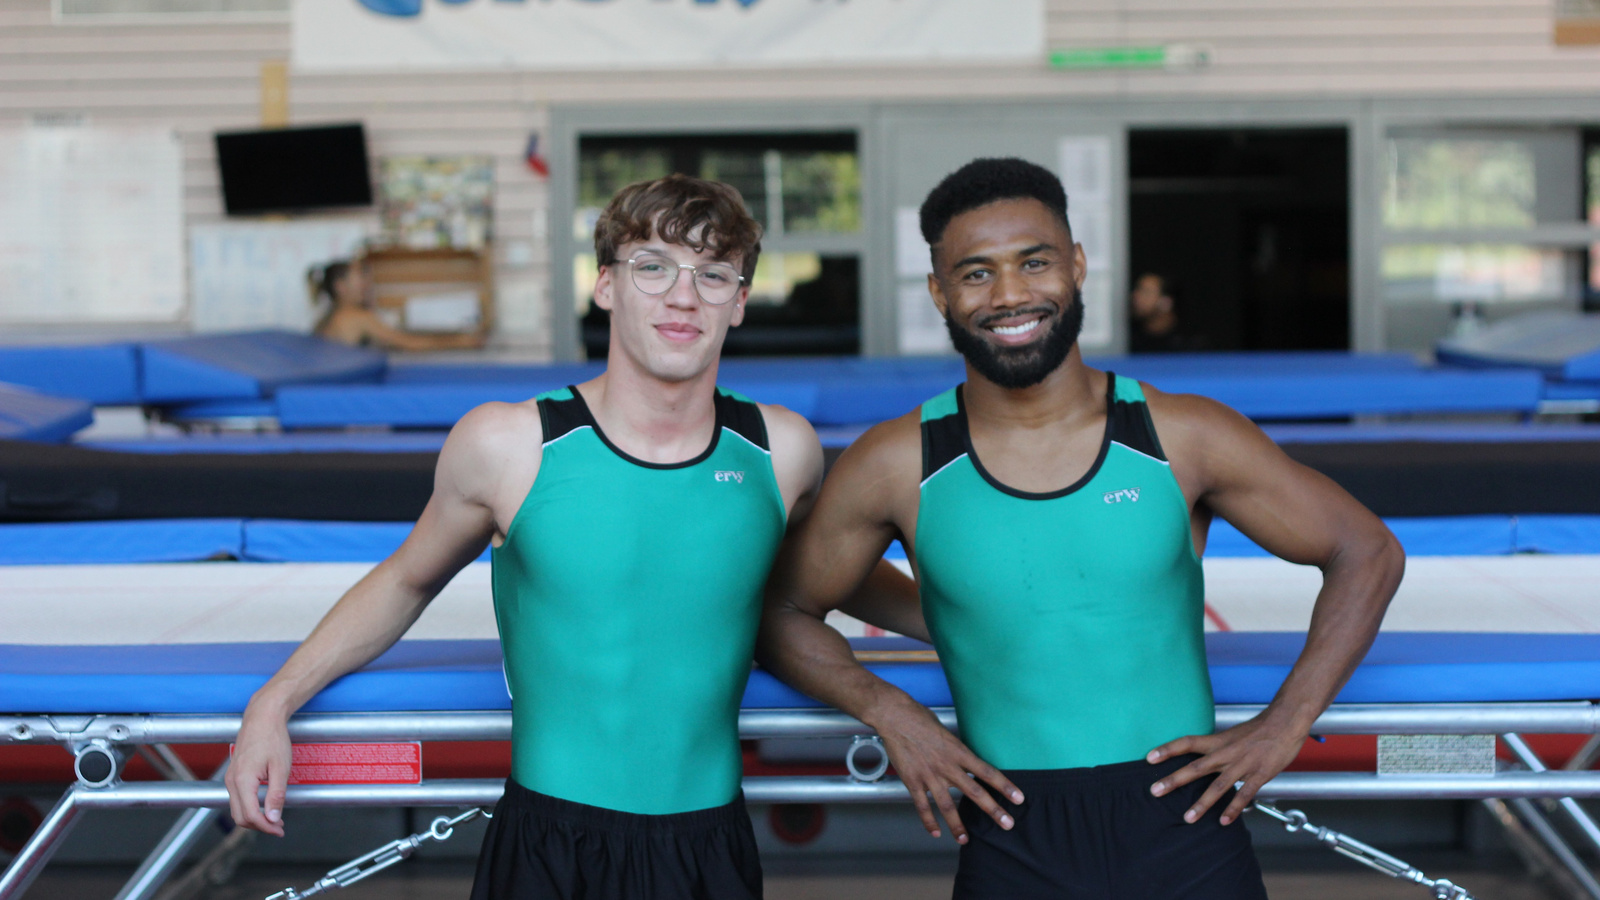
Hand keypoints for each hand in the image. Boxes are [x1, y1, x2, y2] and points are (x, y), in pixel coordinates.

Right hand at [225, 702, 293, 836]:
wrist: (262, 717)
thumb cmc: (273, 738)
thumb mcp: (281, 768)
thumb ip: (276, 795)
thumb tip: (274, 818)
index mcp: (243, 780)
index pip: (250, 815)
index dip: (266, 827)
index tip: (280, 830)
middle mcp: (232, 781)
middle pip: (240, 817)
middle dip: (259, 826)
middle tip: (279, 828)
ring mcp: (230, 778)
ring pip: (237, 809)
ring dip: (254, 818)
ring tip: (274, 819)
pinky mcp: (233, 775)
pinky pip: (238, 799)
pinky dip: (250, 807)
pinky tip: (265, 806)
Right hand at [869, 696, 1023, 843]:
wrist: (895, 717)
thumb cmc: (920, 718)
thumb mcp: (946, 732)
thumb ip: (956, 749)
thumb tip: (963, 760)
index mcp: (958, 751)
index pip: (987, 772)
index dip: (1005, 786)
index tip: (1019, 798)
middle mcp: (947, 766)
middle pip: (975, 792)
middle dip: (993, 810)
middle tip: (1007, 824)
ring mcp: (929, 775)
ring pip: (947, 805)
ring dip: (957, 825)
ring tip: (965, 840)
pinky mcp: (912, 781)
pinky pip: (922, 806)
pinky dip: (928, 821)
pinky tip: (935, 832)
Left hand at [1146, 710, 1306, 826]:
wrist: (1285, 722)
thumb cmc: (1259, 730)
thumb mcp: (1231, 736)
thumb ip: (1217, 749)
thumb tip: (1201, 759)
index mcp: (1218, 741)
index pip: (1187, 742)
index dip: (1167, 749)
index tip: (1149, 758)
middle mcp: (1226, 752)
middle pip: (1195, 767)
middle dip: (1174, 780)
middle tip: (1155, 791)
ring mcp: (1242, 764)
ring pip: (1218, 785)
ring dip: (1202, 803)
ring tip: (1188, 818)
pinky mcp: (1260, 774)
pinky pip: (1244, 794)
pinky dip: (1234, 808)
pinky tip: (1223, 820)